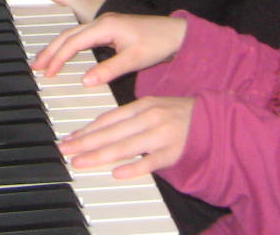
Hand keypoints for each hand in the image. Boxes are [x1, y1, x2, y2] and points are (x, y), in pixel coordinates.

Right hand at [31, 13, 186, 86]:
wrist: (175, 33)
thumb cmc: (158, 42)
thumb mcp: (134, 59)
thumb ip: (109, 70)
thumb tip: (85, 81)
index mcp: (106, 25)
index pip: (74, 42)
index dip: (59, 57)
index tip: (48, 73)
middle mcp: (102, 21)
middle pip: (68, 35)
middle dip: (50, 50)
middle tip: (35, 66)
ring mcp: (104, 24)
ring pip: (73, 34)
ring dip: (57, 47)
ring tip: (43, 61)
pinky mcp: (108, 29)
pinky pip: (81, 36)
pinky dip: (68, 46)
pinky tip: (64, 54)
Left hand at [59, 94, 195, 177]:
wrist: (213, 121)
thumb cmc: (180, 115)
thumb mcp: (153, 108)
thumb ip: (129, 118)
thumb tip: (101, 129)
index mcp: (143, 106)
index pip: (109, 119)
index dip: (87, 129)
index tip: (70, 138)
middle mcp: (149, 118)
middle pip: (111, 133)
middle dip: (85, 142)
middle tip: (65, 150)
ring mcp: (160, 135)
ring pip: (125, 147)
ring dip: (100, 155)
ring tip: (81, 162)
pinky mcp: (173, 152)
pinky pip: (150, 162)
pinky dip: (134, 167)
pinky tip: (118, 173)